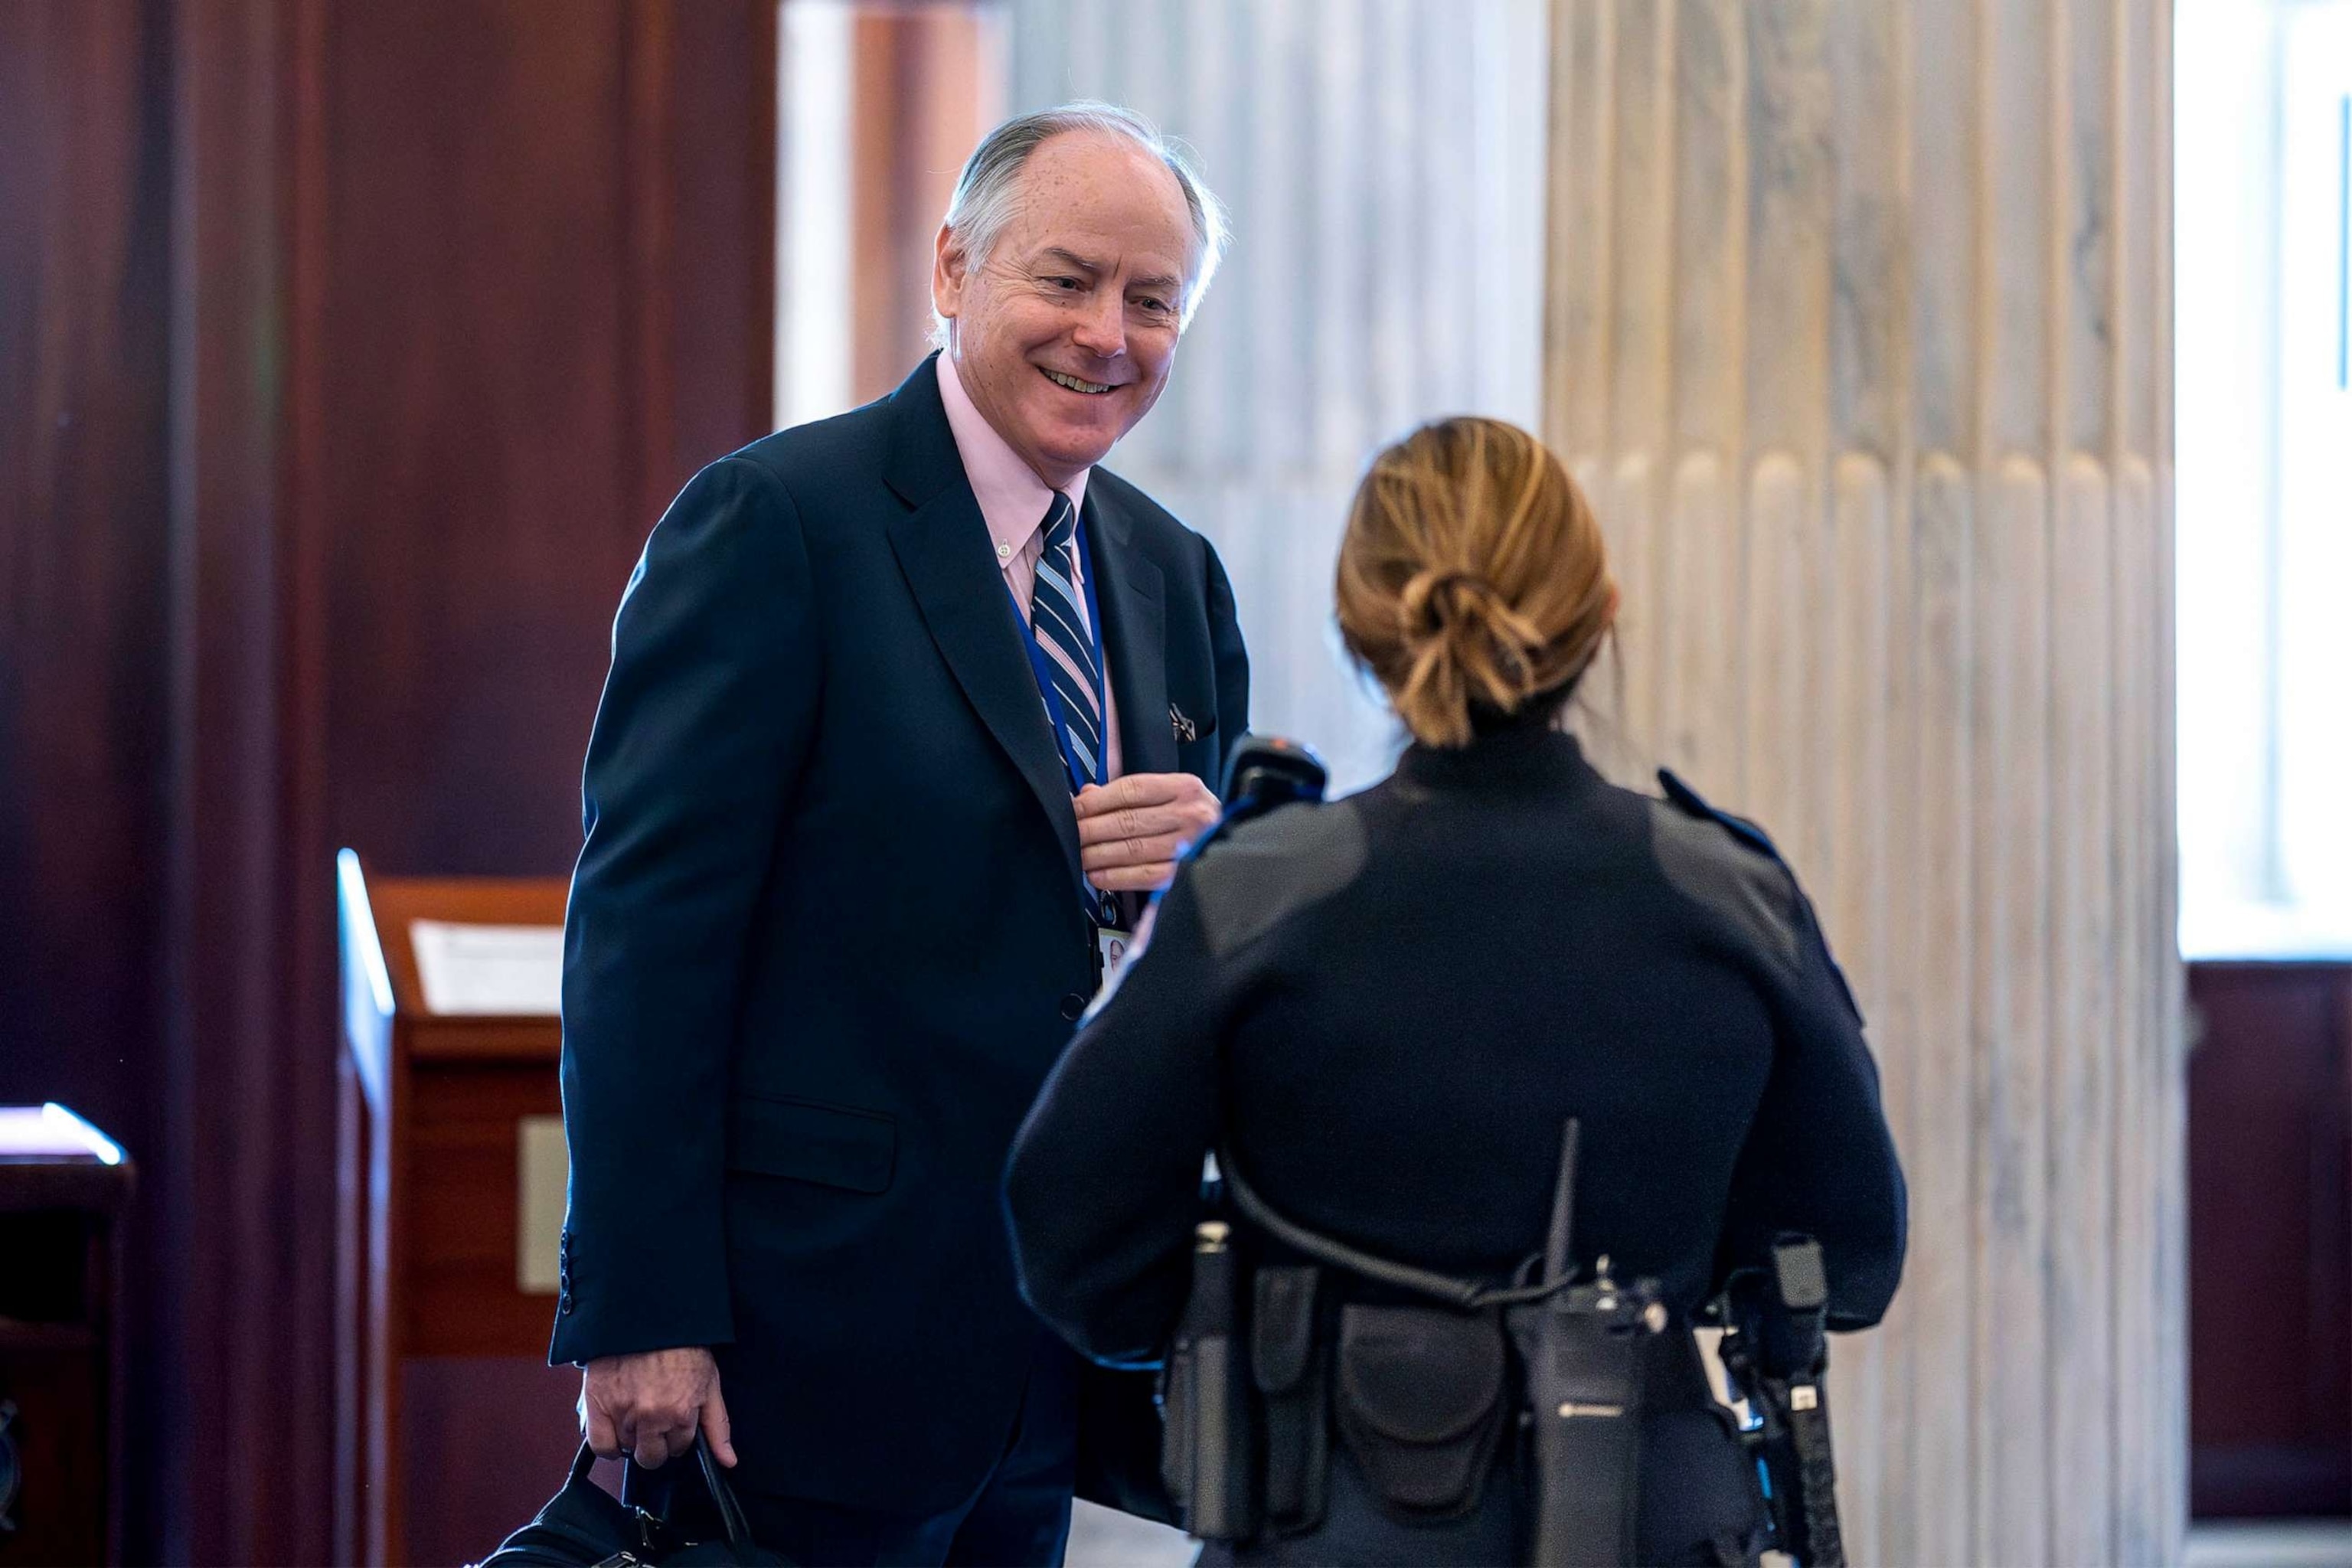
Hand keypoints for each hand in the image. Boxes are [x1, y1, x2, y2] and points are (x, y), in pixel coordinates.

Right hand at [580, 1346, 734, 1470]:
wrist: (649, 1315)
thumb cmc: (681, 1345)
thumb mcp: (709, 1383)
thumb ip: (717, 1426)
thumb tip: (727, 1461)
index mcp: (680, 1412)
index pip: (678, 1448)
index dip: (676, 1435)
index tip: (673, 1420)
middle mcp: (650, 1417)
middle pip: (651, 1457)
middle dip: (655, 1443)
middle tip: (654, 1420)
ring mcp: (621, 1411)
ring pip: (627, 1449)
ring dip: (632, 1436)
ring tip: (636, 1411)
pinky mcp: (596, 1404)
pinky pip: (600, 1445)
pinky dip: (607, 1443)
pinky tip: (615, 1429)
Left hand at [1075, 772, 1219, 892]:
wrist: (1236, 844)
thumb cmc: (1194, 819)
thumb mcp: (1171, 795)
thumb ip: (1130, 794)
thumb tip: (1087, 795)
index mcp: (1185, 787)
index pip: (1132, 790)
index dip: (1096, 801)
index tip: (1073, 809)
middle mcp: (1191, 814)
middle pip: (1128, 821)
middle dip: (1091, 829)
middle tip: (1070, 835)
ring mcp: (1191, 845)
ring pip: (1132, 849)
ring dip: (1097, 854)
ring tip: (1078, 856)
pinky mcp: (1186, 875)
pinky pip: (1143, 876)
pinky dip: (1115, 877)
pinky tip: (1097, 875)